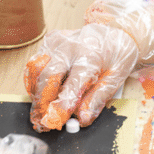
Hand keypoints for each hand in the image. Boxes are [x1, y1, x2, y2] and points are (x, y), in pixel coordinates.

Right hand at [24, 24, 139, 131]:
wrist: (117, 32)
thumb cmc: (117, 56)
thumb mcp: (115, 79)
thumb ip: (97, 99)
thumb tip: (82, 119)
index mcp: (91, 56)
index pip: (72, 84)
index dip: (61, 105)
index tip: (54, 122)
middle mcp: (71, 46)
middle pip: (48, 76)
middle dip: (41, 103)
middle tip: (41, 121)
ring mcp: (58, 41)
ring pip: (35, 69)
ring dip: (35, 93)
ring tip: (40, 111)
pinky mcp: (51, 40)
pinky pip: (35, 62)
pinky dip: (35, 80)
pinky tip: (42, 94)